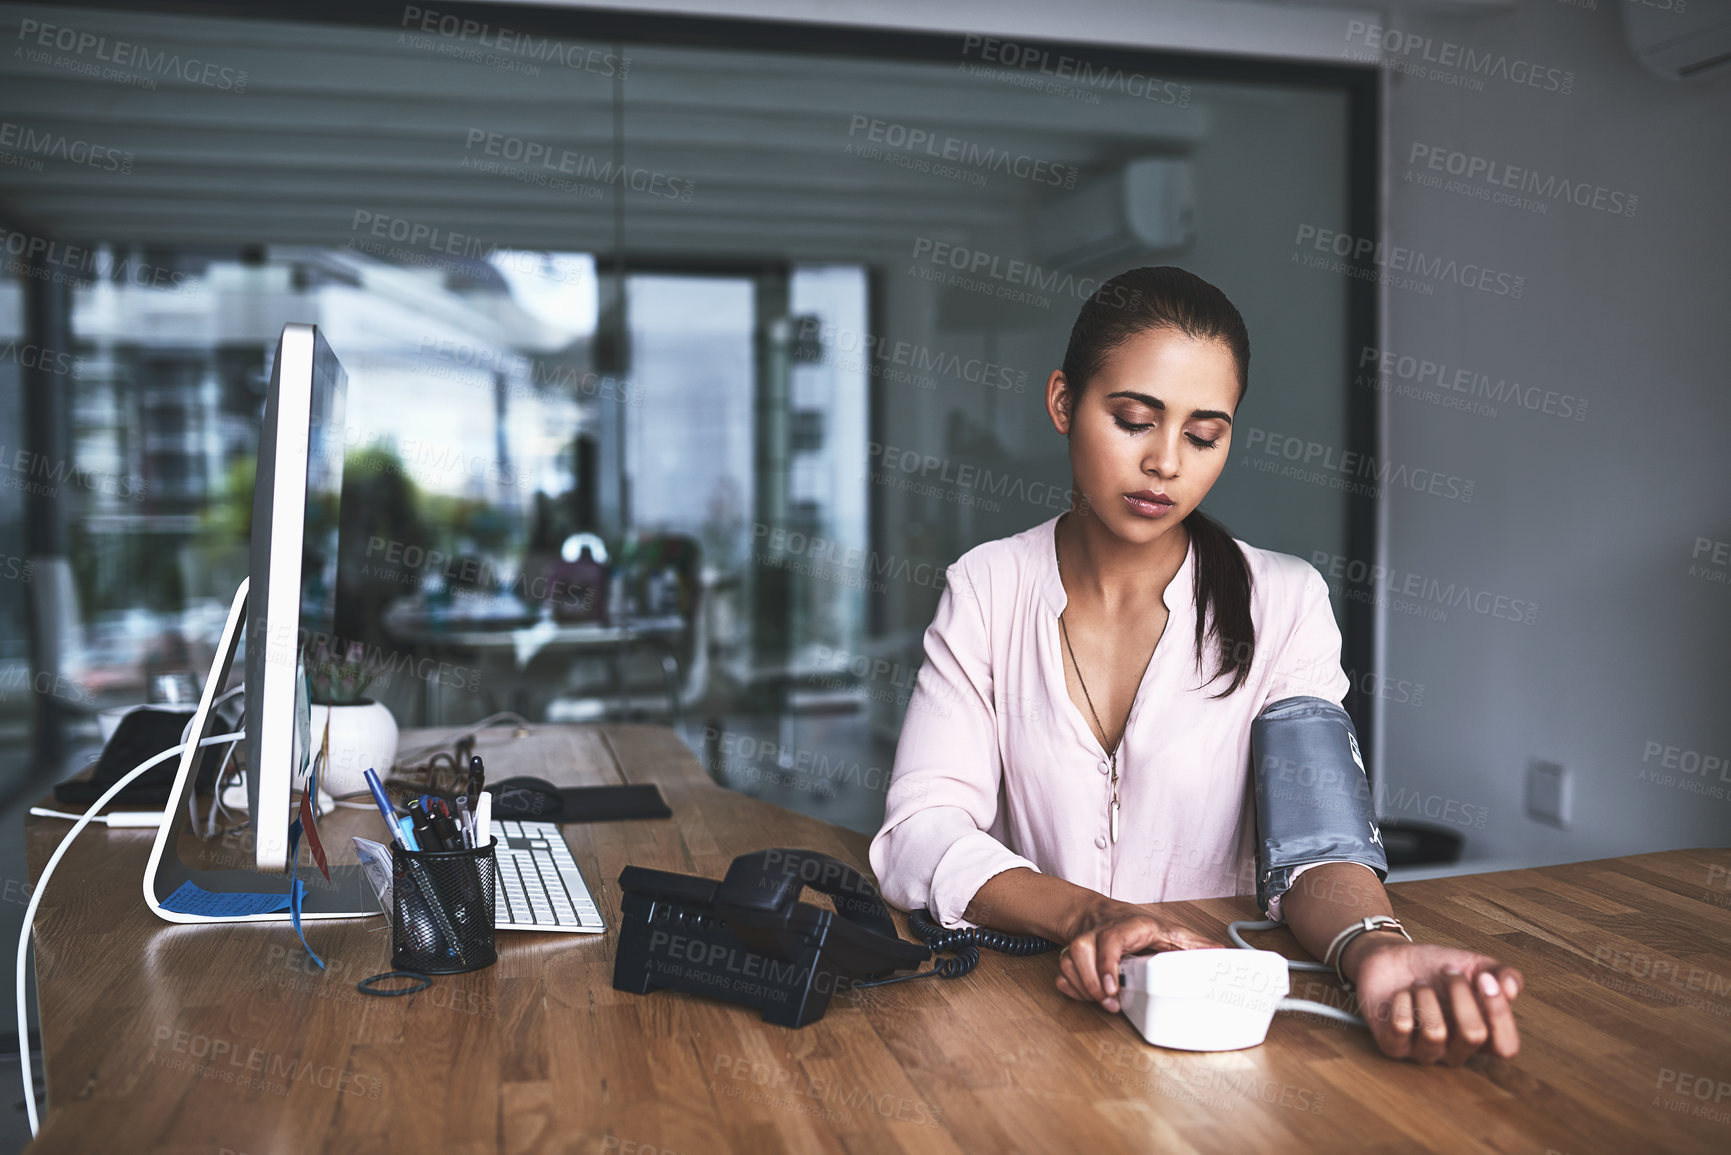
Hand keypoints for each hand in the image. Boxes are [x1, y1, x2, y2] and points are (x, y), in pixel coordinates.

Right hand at [1054, 901, 1220, 1013]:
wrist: (1098, 912)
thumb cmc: (1135, 924)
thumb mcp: (1168, 930)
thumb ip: (1193, 945)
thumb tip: (1223, 954)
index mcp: (1127, 926)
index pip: (1111, 939)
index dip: (1108, 963)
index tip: (1112, 987)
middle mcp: (1100, 932)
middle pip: (1081, 950)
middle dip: (1091, 982)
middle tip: (1108, 1002)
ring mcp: (1083, 942)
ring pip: (1068, 960)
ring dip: (1081, 985)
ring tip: (1101, 1001)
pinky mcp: (1070, 953)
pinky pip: (1061, 969)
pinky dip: (1068, 985)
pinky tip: (1082, 994)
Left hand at [1344, 935, 1522, 1064]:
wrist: (1391, 957)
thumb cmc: (1434, 968)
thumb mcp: (1474, 965)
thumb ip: (1502, 975)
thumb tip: (1512, 989)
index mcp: (1481, 1037)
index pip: (1506, 1046)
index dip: (1500, 1014)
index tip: (1485, 979)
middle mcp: (1454, 1051)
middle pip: (1473, 1035)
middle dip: (1461, 993)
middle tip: (1448, 971)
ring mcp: (1423, 1052)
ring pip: (1435, 1034)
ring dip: (1427, 996)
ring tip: (1420, 984)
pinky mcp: (1392, 1046)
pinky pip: (1401, 1028)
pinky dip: (1401, 1001)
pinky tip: (1400, 993)